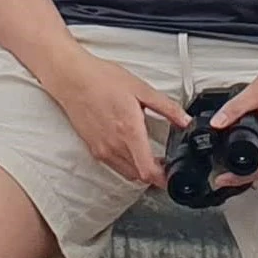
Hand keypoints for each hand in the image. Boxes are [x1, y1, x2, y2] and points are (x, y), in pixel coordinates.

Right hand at [45, 50, 189, 186]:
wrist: (73, 78)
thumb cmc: (103, 79)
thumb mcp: (141, 89)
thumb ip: (167, 107)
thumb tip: (185, 120)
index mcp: (129, 131)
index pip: (147, 171)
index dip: (164, 179)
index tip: (173, 175)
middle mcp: (114, 146)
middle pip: (139, 176)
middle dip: (155, 174)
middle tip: (165, 163)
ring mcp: (102, 150)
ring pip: (127, 173)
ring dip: (140, 170)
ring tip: (150, 156)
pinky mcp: (93, 148)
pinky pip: (114, 165)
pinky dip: (126, 164)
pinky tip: (130, 147)